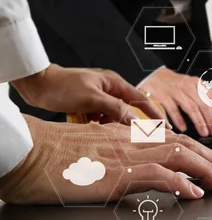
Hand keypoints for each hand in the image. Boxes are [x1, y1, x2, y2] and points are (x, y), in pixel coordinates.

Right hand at [0, 115, 211, 203]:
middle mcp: (129, 140)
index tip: (209, 163)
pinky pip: (159, 175)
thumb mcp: (90, 152)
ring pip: (179, 154)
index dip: (196, 150)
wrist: (24, 151)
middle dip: (210, 160)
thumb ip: (115, 158)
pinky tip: (193, 192)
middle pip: (183, 144)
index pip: (170, 139)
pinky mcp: (116, 173)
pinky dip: (181, 183)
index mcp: (124, 135)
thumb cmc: (48, 155)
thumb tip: (133, 175)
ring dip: (205, 170)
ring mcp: (124, 154)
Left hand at [11, 64, 163, 123]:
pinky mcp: (88, 106)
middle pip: (127, 111)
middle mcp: (109, 90)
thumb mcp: (91, 98)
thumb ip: (115, 108)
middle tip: (135, 137)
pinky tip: (86, 124)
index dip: (155, 114)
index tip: (166, 127)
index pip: (141, 100)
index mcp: (114, 83)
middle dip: (128, 123)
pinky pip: (99, 119)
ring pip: (112, 117)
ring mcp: (99, 98)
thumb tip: (135, 120)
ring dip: (108, 125)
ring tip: (96, 125)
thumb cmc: (62, 86)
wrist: (36, 84)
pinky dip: (96, 124)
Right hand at [140, 67, 211, 136]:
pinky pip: (173, 110)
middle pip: (203, 104)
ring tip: (203, 132)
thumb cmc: (176, 84)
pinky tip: (184, 128)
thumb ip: (204, 99)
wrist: (153, 74)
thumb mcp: (192, 87)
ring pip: (190, 108)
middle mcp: (188, 86)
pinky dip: (179, 120)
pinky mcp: (164, 96)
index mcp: (198, 84)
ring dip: (198, 122)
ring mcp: (176, 91)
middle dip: (210, 120)